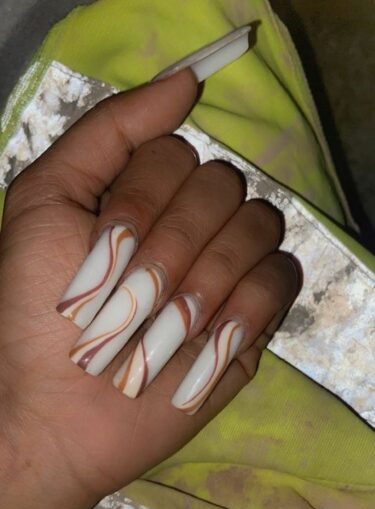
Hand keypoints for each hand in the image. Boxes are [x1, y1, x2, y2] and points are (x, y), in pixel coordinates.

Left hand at [0, 70, 298, 508]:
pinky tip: (204, 335)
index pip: (176, 153)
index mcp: (143, 196)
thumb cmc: (38, 310)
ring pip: (258, 226)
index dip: (141, 195)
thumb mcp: (43, 202)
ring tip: (160, 322)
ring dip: (202, 275)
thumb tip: (187, 81)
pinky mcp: (250, 322)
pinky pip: (281, 279)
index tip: (102, 243)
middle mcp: (189, 226)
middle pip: (222, 186)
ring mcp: (224, 273)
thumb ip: (107, 131)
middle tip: (128, 293)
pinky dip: (244, 304)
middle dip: (169, 241)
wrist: (54, 410)